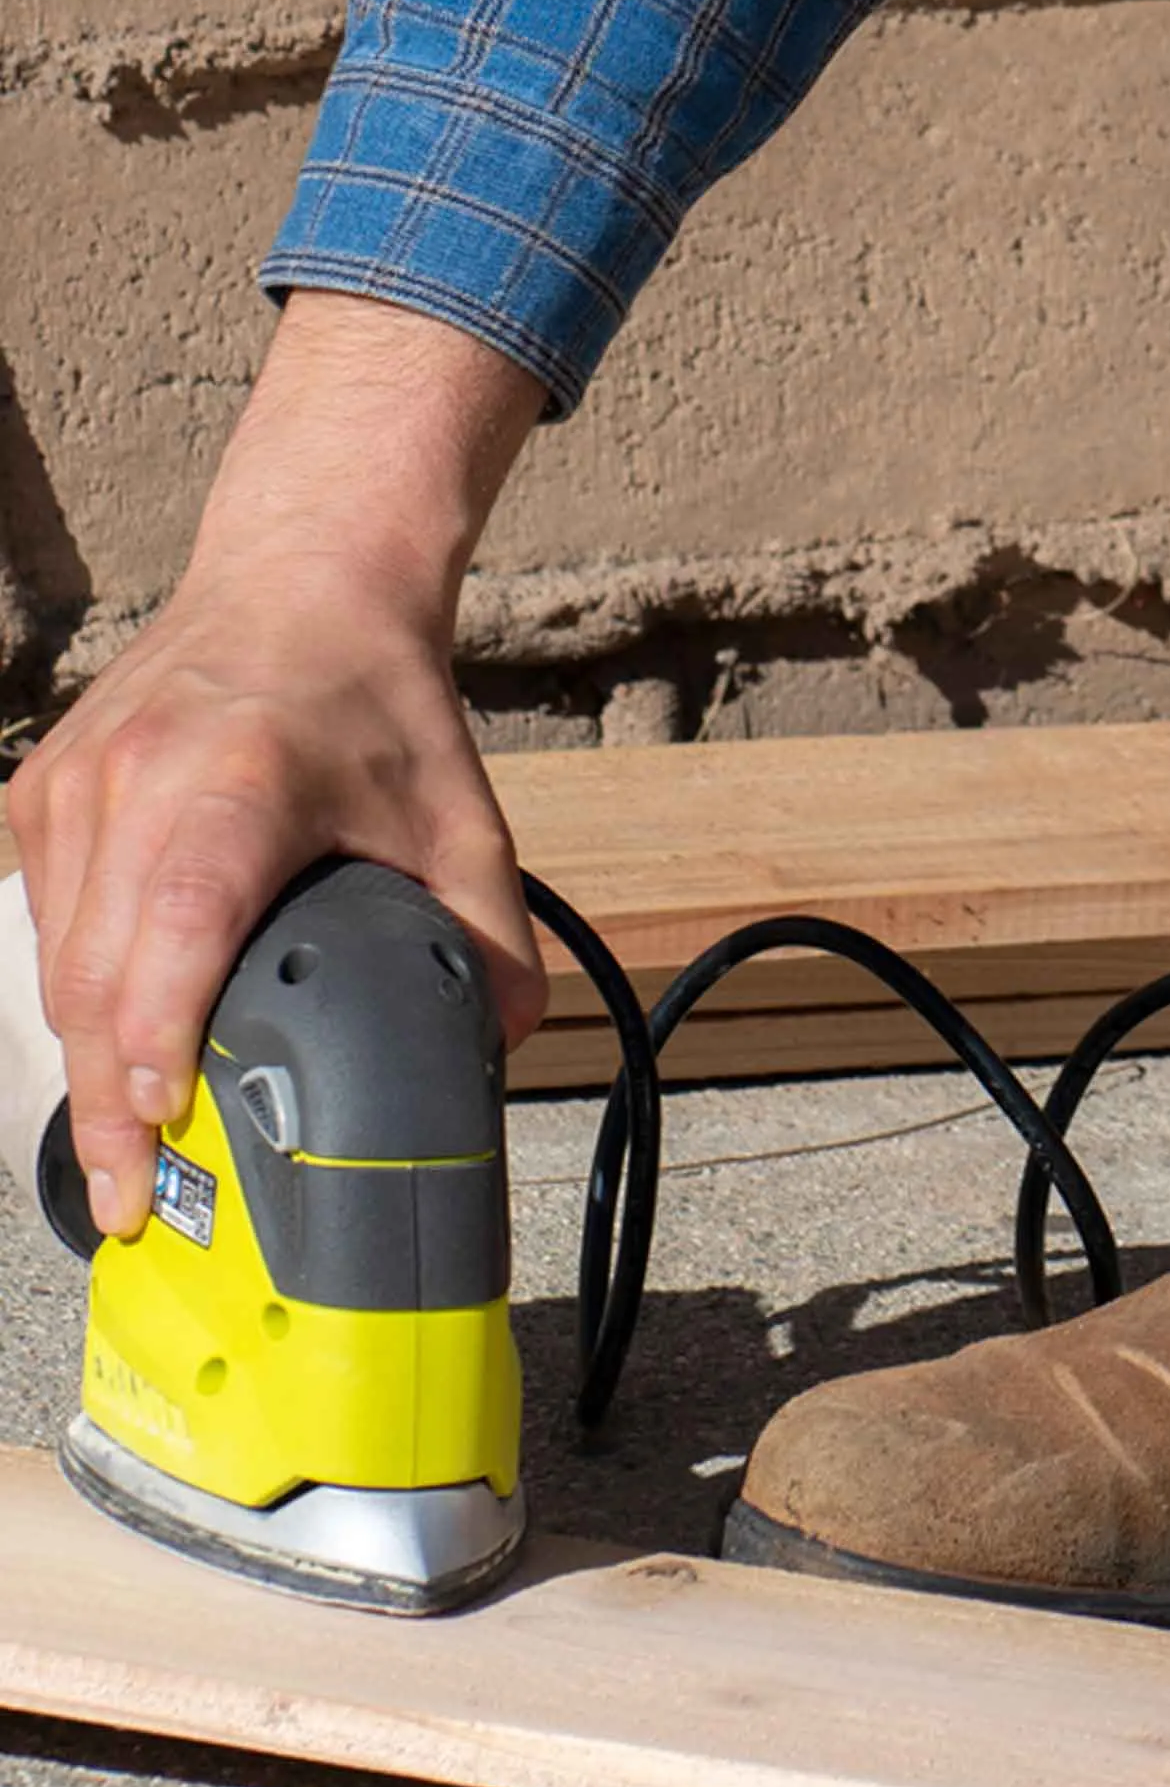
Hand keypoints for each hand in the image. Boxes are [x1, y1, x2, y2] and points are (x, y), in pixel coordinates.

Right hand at [6, 294, 546, 1234]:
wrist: (300, 584)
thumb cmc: (378, 703)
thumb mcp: (460, 816)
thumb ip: (489, 934)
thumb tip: (506, 1042)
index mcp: (234, 784)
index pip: (172, 932)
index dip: (155, 1041)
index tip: (158, 1134)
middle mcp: (132, 783)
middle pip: (93, 976)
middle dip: (108, 1103)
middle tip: (137, 1203)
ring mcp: (70, 787)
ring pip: (51, 963)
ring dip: (82, 1062)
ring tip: (124, 1154)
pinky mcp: (37, 795)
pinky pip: (39, 924)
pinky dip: (71, 997)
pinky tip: (111, 1056)